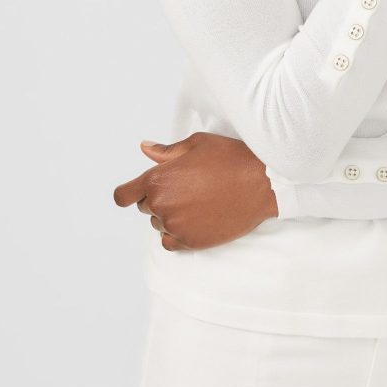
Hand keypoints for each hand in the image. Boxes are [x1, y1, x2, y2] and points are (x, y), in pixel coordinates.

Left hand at [112, 132, 278, 250]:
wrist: (263, 184)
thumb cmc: (232, 159)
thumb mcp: (198, 144)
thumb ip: (166, 151)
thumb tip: (145, 149)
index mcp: (158, 180)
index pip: (123, 196)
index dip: (128, 193)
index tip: (135, 192)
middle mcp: (162, 205)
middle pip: (144, 207)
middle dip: (157, 197)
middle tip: (184, 187)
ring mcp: (177, 226)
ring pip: (158, 224)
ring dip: (169, 214)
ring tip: (196, 201)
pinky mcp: (191, 241)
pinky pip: (169, 242)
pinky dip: (176, 233)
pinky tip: (193, 219)